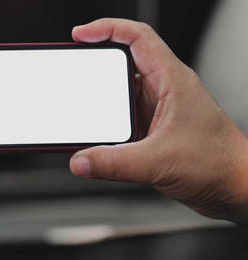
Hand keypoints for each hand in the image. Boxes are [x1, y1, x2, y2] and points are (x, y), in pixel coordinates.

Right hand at [68, 18, 247, 220]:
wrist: (236, 187)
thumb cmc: (217, 164)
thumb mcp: (158, 163)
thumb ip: (113, 163)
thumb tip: (80, 160)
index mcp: (172, 80)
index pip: (137, 38)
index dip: (106, 29)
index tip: (79, 35)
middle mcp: (165, 90)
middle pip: (123, 64)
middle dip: (95, 67)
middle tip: (72, 72)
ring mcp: (159, 109)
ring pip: (121, 93)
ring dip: (101, 101)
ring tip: (82, 110)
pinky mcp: (154, 129)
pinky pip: (123, 117)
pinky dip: (107, 123)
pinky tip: (97, 137)